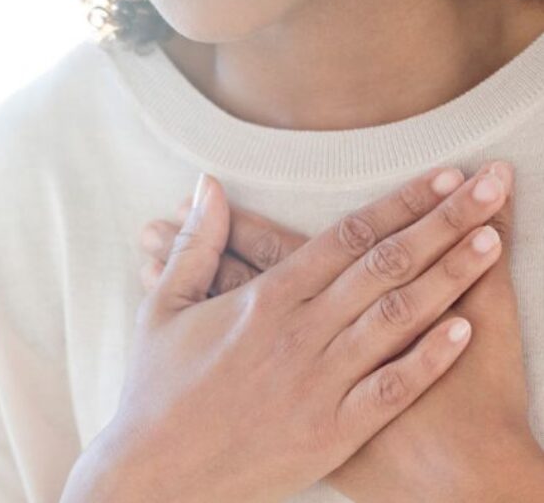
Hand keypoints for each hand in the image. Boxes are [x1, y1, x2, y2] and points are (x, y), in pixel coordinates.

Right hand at [140, 160, 543, 501]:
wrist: (155, 473)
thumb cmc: (156, 387)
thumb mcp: (164, 307)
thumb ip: (197, 244)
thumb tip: (207, 186)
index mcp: (263, 300)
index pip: (346, 238)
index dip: (398, 203)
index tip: (440, 176)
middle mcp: (300, 334)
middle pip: (385, 266)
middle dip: (443, 222)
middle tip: (489, 187)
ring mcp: (320, 384)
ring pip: (398, 319)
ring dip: (450, 277)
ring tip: (493, 242)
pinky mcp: (331, 433)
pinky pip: (392, 390)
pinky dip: (431, 358)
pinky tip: (468, 329)